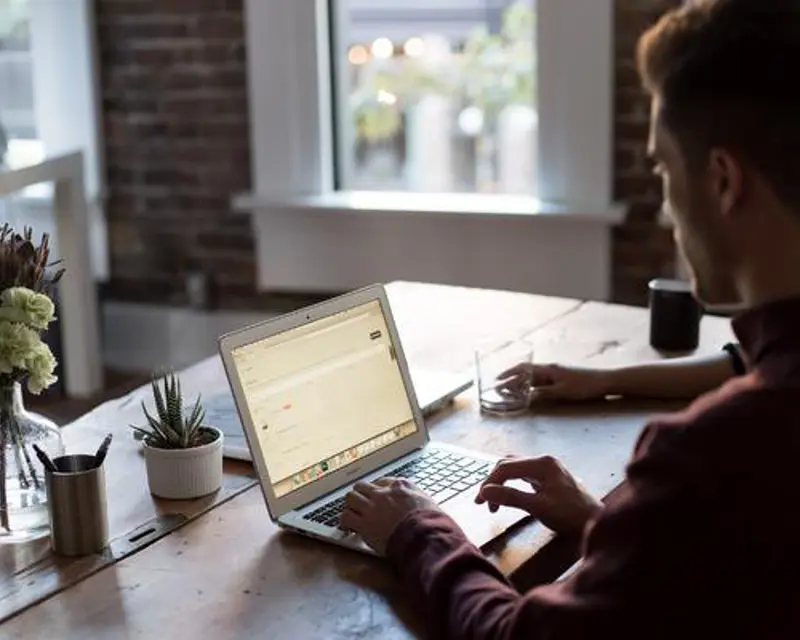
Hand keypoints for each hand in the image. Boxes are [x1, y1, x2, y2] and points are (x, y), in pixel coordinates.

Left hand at [340, 478, 440, 554]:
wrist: (423, 535)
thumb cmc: (430, 521)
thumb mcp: (428, 500)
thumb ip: (417, 496)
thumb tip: (417, 500)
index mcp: (400, 485)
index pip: (383, 481)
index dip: (378, 490)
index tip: (378, 497)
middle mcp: (383, 493)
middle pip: (362, 486)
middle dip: (360, 495)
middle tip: (362, 504)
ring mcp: (372, 507)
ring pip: (351, 498)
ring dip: (351, 506)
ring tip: (353, 514)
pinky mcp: (364, 524)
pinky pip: (346, 517)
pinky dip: (345, 522)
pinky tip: (348, 528)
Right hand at [475, 456, 601, 534]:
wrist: (597, 523)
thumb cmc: (570, 516)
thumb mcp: (538, 507)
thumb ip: (511, 497)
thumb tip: (485, 491)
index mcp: (542, 463)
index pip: (505, 467)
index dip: (489, 483)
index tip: (480, 502)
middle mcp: (544, 460)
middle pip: (508, 464)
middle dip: (493, 482)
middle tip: (483, 503)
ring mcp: (547, 468)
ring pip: (514, 468)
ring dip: (501, 483)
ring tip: (494, 503)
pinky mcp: (549, 477)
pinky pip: (523, 475)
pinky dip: (511, 484)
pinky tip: (509, 496)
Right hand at [499, 363, 610, 402]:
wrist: (604, 382)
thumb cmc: (584, 386)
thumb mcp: (562, 392)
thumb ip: (543, 394)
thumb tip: (526, 397)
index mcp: (548, 370)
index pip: (523, 371)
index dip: (509, 376)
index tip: (497, 381)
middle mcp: (549, 369)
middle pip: (525, 371)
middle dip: (511, 377)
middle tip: (499, 384)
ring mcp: (555, 373)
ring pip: (532, 376)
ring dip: (520, 381)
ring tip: (510, 389)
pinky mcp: (561, 378)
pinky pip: (540, 380)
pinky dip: (531, 384)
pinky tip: (529, 391)